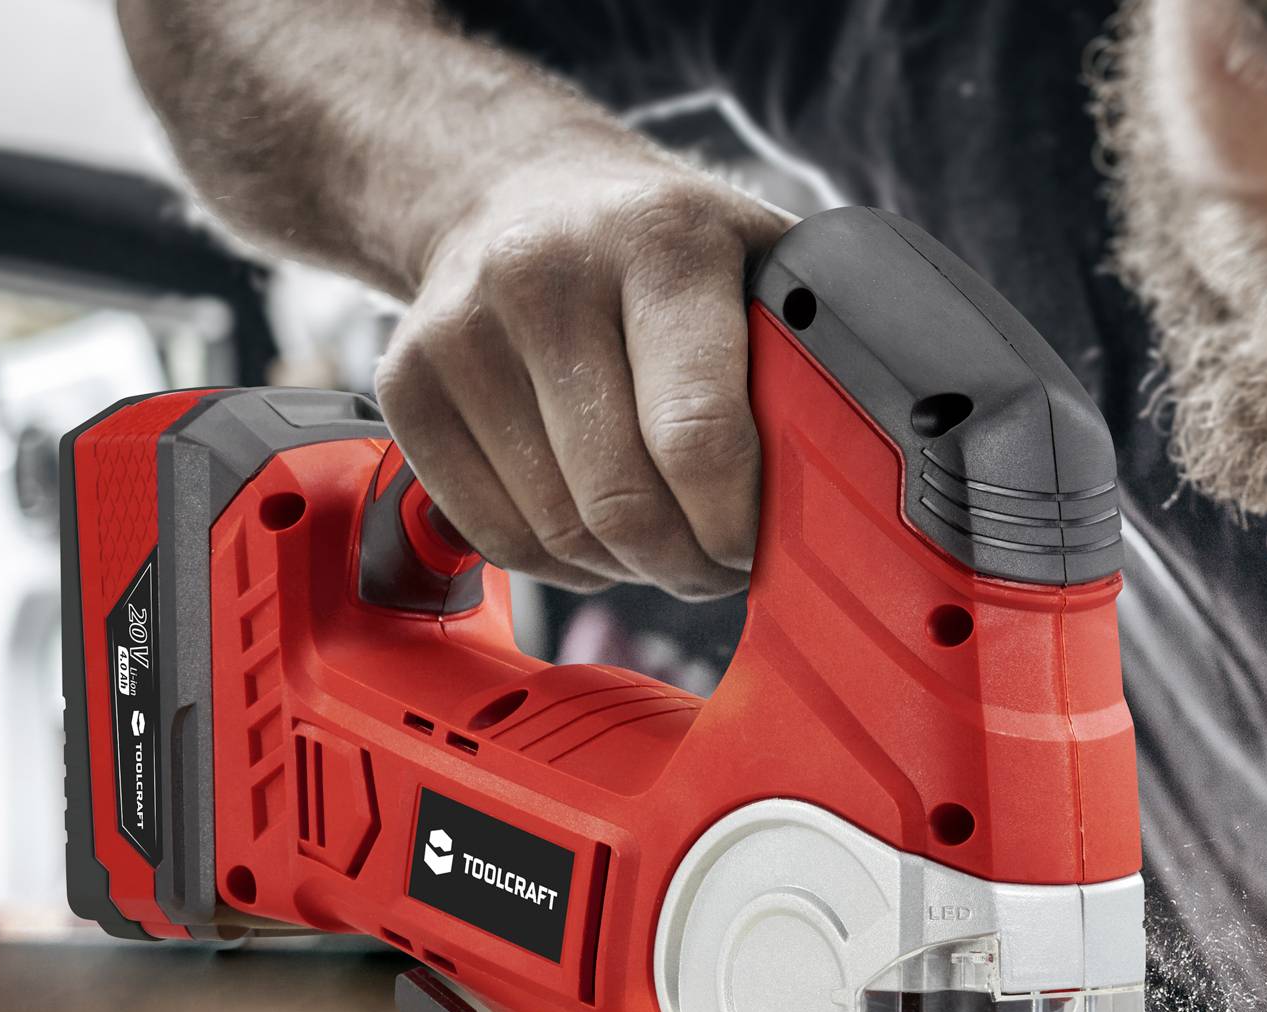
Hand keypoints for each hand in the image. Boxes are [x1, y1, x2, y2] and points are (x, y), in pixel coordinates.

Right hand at [374, 145, 791, 599]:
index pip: (697, 435)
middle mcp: (546, 274)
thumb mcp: (758, 261)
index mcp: (661, 241)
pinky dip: (559, 562)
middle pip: (622, 502)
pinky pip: (496, 536)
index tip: (760, 546)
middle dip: (688, 563)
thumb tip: (860, 486)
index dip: (736, 525)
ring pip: (560, 533)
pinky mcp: (405, 382)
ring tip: (662, 539)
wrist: (514, 188)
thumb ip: (808, 358)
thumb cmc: (662, 248)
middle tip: (720, 563)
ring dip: (625, 568)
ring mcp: (462, 328)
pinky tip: (595, 532)